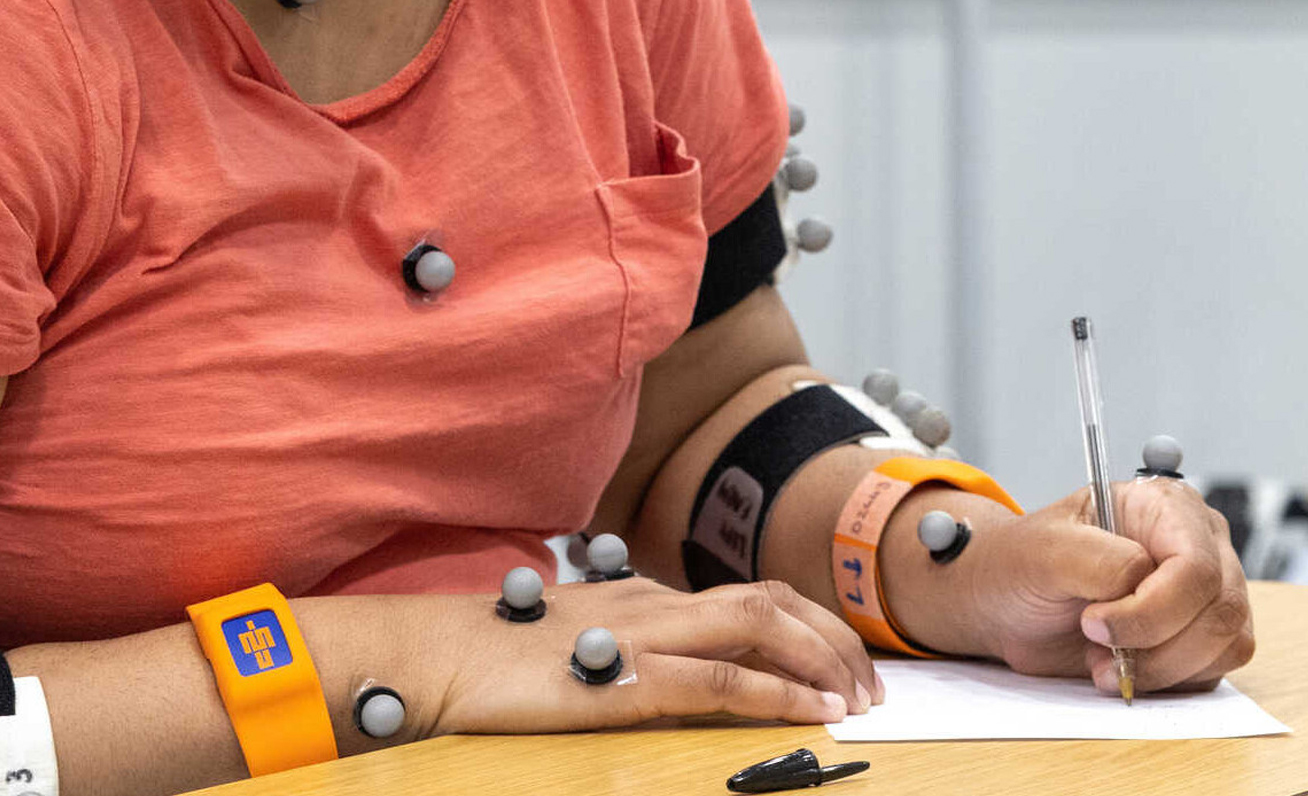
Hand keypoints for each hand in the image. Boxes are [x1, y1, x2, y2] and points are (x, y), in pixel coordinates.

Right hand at [417, 576, 882, 734]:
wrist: (435, 656)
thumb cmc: (494, 659)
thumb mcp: (578, 649)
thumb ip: (630, 654)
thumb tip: (679, 685)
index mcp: (645, 594)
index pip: (750, 595)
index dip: (809, 625)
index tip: (844, 663)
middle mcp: (655, 601)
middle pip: (773, 601)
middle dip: (834, 639)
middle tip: (872, 685)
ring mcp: (644, 634)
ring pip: (762, 626)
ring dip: (822, 660)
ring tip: (855, 700)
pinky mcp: (629, 677)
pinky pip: (723, 679)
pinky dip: (777, 692)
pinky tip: (809, 712)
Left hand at [952, 480, 1254, 693]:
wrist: (1011, 606)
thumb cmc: (1026, 564)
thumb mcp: (1044, 549)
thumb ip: (1098, 559)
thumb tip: (1143, 577)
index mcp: (1166, 507)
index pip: (1195, 566)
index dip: (1151, 608)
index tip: (1092, 623)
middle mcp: (1200, 545)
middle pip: (1219, 609)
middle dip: (1155, 645)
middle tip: (1095, 647)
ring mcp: (1209, 592)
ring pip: (1224, 644)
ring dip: (1160, 668)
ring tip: (1104, 658)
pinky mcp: (1203, 637)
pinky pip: (1213, 670)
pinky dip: (1167, 681)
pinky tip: (1124, 667)